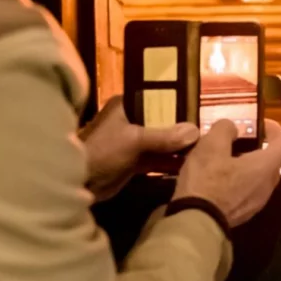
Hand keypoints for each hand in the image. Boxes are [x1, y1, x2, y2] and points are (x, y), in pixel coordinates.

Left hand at [76, 96, 198, 201]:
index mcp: (126, 105)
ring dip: (175, 147)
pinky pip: (155, 158)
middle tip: (204, 133)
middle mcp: (129, 120)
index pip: (156, 99)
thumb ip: (164, 136)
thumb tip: (195, 130)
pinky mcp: (131, 161)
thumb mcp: (135, 140)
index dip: (176, 104)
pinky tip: (187, 165)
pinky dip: (168, 161)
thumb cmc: (103, 151)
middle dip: (179, 128)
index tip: (197, 110)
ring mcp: (130, 141)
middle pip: (161, 121)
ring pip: (159, 141)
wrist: (77, 182)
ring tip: (200, 150)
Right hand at [172, 119, 280, 227]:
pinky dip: (237, 182)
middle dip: (257, 148)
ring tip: (221, 160)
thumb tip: (233, 128)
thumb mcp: (211, 145)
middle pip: (271, 162)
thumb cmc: (207, 180)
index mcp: (265, 167)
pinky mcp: (243, 214)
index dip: (276, 130)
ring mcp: (256, 203)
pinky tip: (215, 180)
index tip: (260, 124)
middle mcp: (267, 186)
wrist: (195, 223)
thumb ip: (225, 129)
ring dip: (245, 166)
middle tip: (236, 141)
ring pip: (258, 178)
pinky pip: (246, 192)